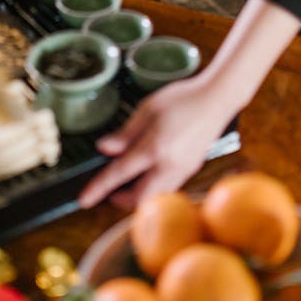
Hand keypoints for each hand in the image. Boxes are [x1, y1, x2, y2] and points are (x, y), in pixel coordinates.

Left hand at [78, 72, 236, 210]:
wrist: (217, 100)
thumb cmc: (182, 99)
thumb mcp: (148, 109)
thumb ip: (126, 133)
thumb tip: (104, 148)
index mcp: (154, 147)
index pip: (119, 174)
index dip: (99, 187)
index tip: (84, 199)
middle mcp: (169, 166)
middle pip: (140, 200)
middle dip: (121, 201)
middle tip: (110, 190)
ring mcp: (183, 172)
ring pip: (155, 198)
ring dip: (138, 197)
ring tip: (127, 182)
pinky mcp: (191, 171)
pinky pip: (168, 190)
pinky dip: (153, 189)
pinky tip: (149, 174)